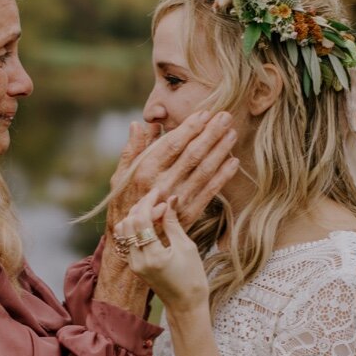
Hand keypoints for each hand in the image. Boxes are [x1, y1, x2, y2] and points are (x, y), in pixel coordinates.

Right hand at [109, 111, 239, 230]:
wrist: (133, 242)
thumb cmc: (125, 203)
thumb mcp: (121, 176)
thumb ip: (132, 149)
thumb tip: (140, 124)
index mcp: (145, 171)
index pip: (172, 144)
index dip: (191, 127)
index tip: (205, 113)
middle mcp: (162, 184)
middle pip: (193, 154)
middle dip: (211, 133)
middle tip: (226, 117)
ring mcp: (177, 200)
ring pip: (204, 171)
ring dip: (221, 151)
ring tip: (232, 133)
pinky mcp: (189, 214)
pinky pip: (210, 192)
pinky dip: (223, 176)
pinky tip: (234, 162)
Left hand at [114, 191, 218, 313]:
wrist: (186, 305)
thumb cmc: (193, 278)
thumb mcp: (187, 248)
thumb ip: (173, 223)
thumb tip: (170, 199)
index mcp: (153, 257)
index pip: (141, 220)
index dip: (149, 203)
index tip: (160, 192)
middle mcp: (138, 261)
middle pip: (128, 223)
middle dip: (141, 207)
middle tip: (159, 200)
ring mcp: (133, 264)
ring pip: (123, 231)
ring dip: (136, 216)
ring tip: (154, 211)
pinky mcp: (133, 265)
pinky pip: (127, 240)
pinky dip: (136, 227)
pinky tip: (151, 223)